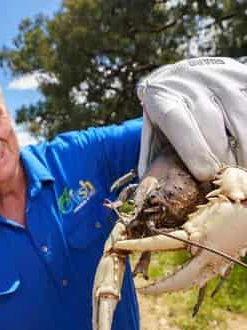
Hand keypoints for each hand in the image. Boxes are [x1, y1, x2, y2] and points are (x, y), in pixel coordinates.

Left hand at [137, 57, 246, 181]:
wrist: (180, 76)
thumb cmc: (166, 114)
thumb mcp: (152, 132)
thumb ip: (152, 159)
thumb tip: (150, 194)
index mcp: (164, 101)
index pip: (180, 125)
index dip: (194, 152)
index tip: (205, 175)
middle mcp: (192, 88)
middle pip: (214, 129)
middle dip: (222, 160)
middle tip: (224, 180)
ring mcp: (221, 81)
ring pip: (241, 121)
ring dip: (243, 151)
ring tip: (238, 169)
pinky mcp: (242, 79)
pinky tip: (244, 150)